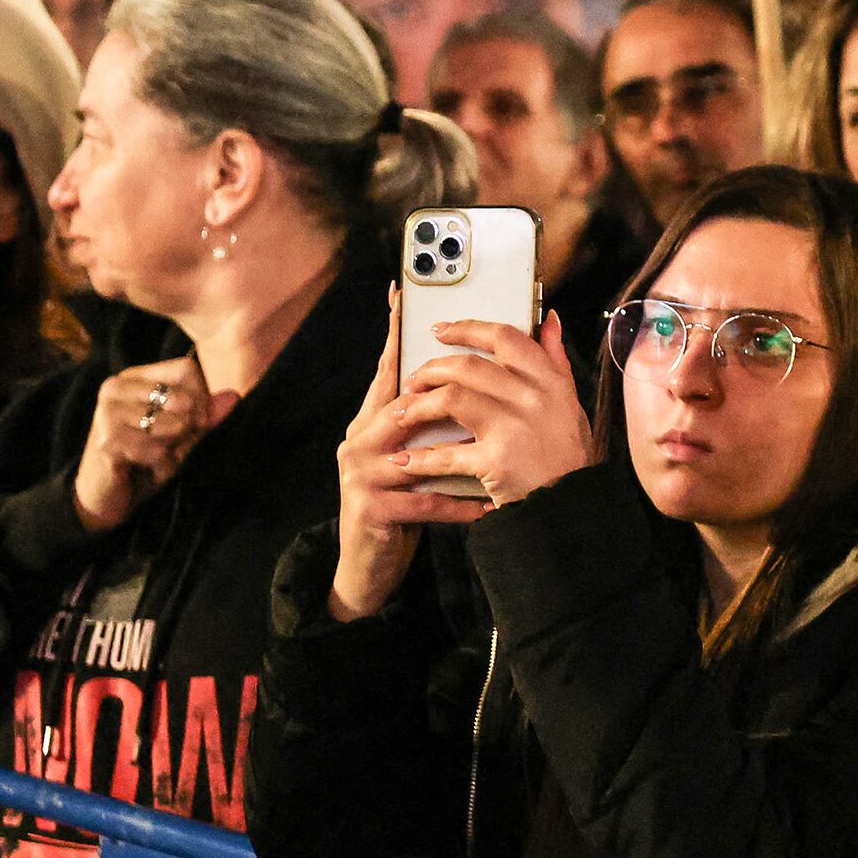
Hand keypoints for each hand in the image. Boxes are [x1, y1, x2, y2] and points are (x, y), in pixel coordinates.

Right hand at [74, 354, 235, 532]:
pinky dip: (162, 465)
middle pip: (183, 399)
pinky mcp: (106, 440)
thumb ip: (208, 414)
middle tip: (170, 445)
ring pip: (174, 425)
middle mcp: (115, 387)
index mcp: (134, 377)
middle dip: (189, 429)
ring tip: (155, 456)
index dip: (202, 398)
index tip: (194, 422)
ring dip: (175, 450)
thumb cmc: (147, 458)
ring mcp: (106, 412)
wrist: (107, 497)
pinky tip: (144, 468)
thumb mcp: (184, 434)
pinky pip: (158, 450)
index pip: (186, 369)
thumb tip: (233, 397)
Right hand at [329, 303, 489, 622]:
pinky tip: (488, 505)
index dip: (395, 333)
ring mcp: (359, 475)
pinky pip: (423, 501)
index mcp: (374, 420)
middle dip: (442, 398)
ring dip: (456, 454)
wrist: (371, 563)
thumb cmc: (408, 499)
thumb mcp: (425, 453)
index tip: (403, 294)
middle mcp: (360, 440)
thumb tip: (477, 372)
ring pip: (410, 452)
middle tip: (487, 393)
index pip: (386, 370)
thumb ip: (448, 414)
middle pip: (400, 406)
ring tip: (498, 451)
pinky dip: (459, 502)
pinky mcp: (370, 511)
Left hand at [391, 317, 590, 508]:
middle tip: (414, 379)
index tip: (441, 329)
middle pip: (468, 366)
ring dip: (419, 405)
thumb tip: (547, 319)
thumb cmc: (566, 451)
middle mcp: (532, 398)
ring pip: (451, 398)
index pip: (505, 337)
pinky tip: (404, 459)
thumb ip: (555, 359)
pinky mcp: (495, 461)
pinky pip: (446, 453)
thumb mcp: (569, 400)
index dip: (467, 329)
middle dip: (431, 369)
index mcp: (549, 379)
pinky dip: (419, 458)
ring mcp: (512, 428)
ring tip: (404, 413)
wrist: (569, 503)